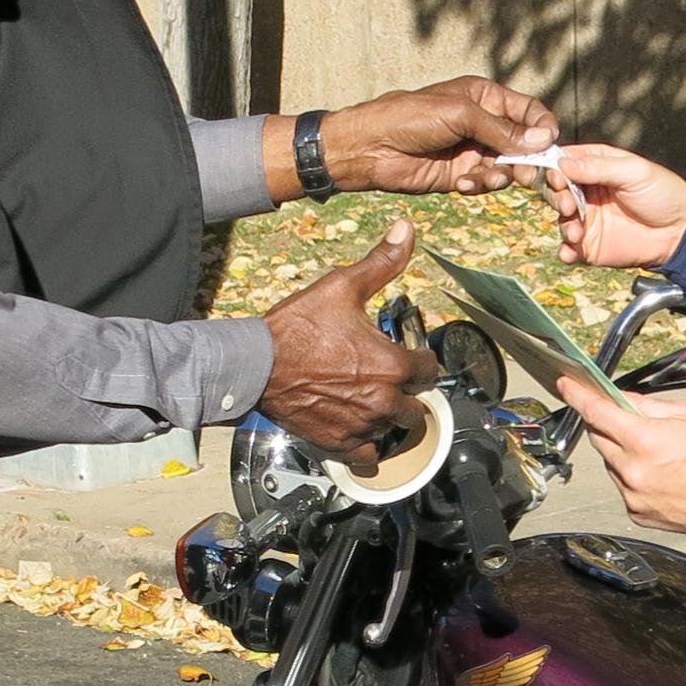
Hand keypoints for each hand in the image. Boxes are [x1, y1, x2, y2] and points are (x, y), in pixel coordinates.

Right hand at [258, 221, 438, 469]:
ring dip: (387, 417)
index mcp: (391, 364)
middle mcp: (382, 400)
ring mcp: (362, 425)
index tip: (407, 357)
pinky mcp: (339, 444)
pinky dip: (368, 445)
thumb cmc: (297, 327)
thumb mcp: (341, 287)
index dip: (419, 361)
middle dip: (406, 392)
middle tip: (388, 380)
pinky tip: (358, 427)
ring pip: (393, 430)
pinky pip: (370, 456)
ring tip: (371, 401)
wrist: (255, 365)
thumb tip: (405, 229)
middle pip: (416, 406)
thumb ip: (381, 262)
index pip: (429, 371)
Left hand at [305, 77, 558, 197]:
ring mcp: (474, 150)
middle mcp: (484, 123)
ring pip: (509, 168)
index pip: (529, 112)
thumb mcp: (461, 114)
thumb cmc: (411, 117)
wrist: (372, 148)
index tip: (549, 145)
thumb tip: (544, 140)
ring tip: (482, 177)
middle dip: (527, 159)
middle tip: (523, 173)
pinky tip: (461, 184)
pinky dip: (480, 186)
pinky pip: (487, 183)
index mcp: (485, 97)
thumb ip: (502, 128)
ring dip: (501, 176)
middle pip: (524, 143)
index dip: (543, 128)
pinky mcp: (462, 175)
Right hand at [548, 144, 685, 269]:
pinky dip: (565, 250)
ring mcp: (587, 219)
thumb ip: (598, 167)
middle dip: (557, 197)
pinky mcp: (590, 244)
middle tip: (568, 205)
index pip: (565, 162)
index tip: (557, 175)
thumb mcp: (634, 172)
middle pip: (557, 190)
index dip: (556, 167)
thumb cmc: (663, 194)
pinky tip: (571, 251)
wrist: (681, 233)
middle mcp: (587, 191)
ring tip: (576, 233)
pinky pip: (568, 248)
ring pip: (560, 219)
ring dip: (563, 224)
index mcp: (596, 167)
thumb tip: (563, 162)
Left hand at [554, 376, 685, 542]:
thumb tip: (623, 399)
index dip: (578, 396)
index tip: (567, 386)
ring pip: (611, 464)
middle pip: (600, 439)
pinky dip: (633, 476)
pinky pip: (624, 487)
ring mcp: (633, 496)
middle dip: (609, 426)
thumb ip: (649, 406)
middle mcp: (632, 471)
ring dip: (623, 453)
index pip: (597, 413)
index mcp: (644, 441)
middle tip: (631, 421)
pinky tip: (660, 474)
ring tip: (658, 453)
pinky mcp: (638, 513)